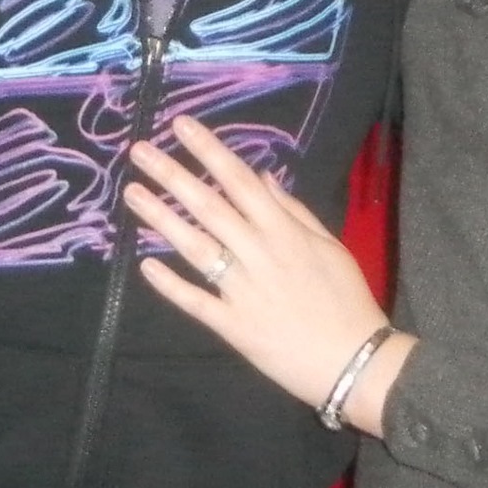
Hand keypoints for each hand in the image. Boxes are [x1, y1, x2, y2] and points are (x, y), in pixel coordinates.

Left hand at [123, 116, 414, 433]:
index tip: (181, 126)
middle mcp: (260, 254)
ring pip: (196, 247)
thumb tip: (262, 176)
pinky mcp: (234, 326)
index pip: (240, 181)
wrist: (355, 361)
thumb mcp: (331, 246)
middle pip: (210, 206)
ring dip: (162, 218)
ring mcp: (244, 290)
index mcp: (285, 232)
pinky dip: (170, 284)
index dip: (210, 151)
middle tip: (140, 151)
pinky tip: (144, 266)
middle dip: (173, 175)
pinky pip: (196, 301)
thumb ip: (295, 211)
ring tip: (132, 193)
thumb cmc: (347, 300)